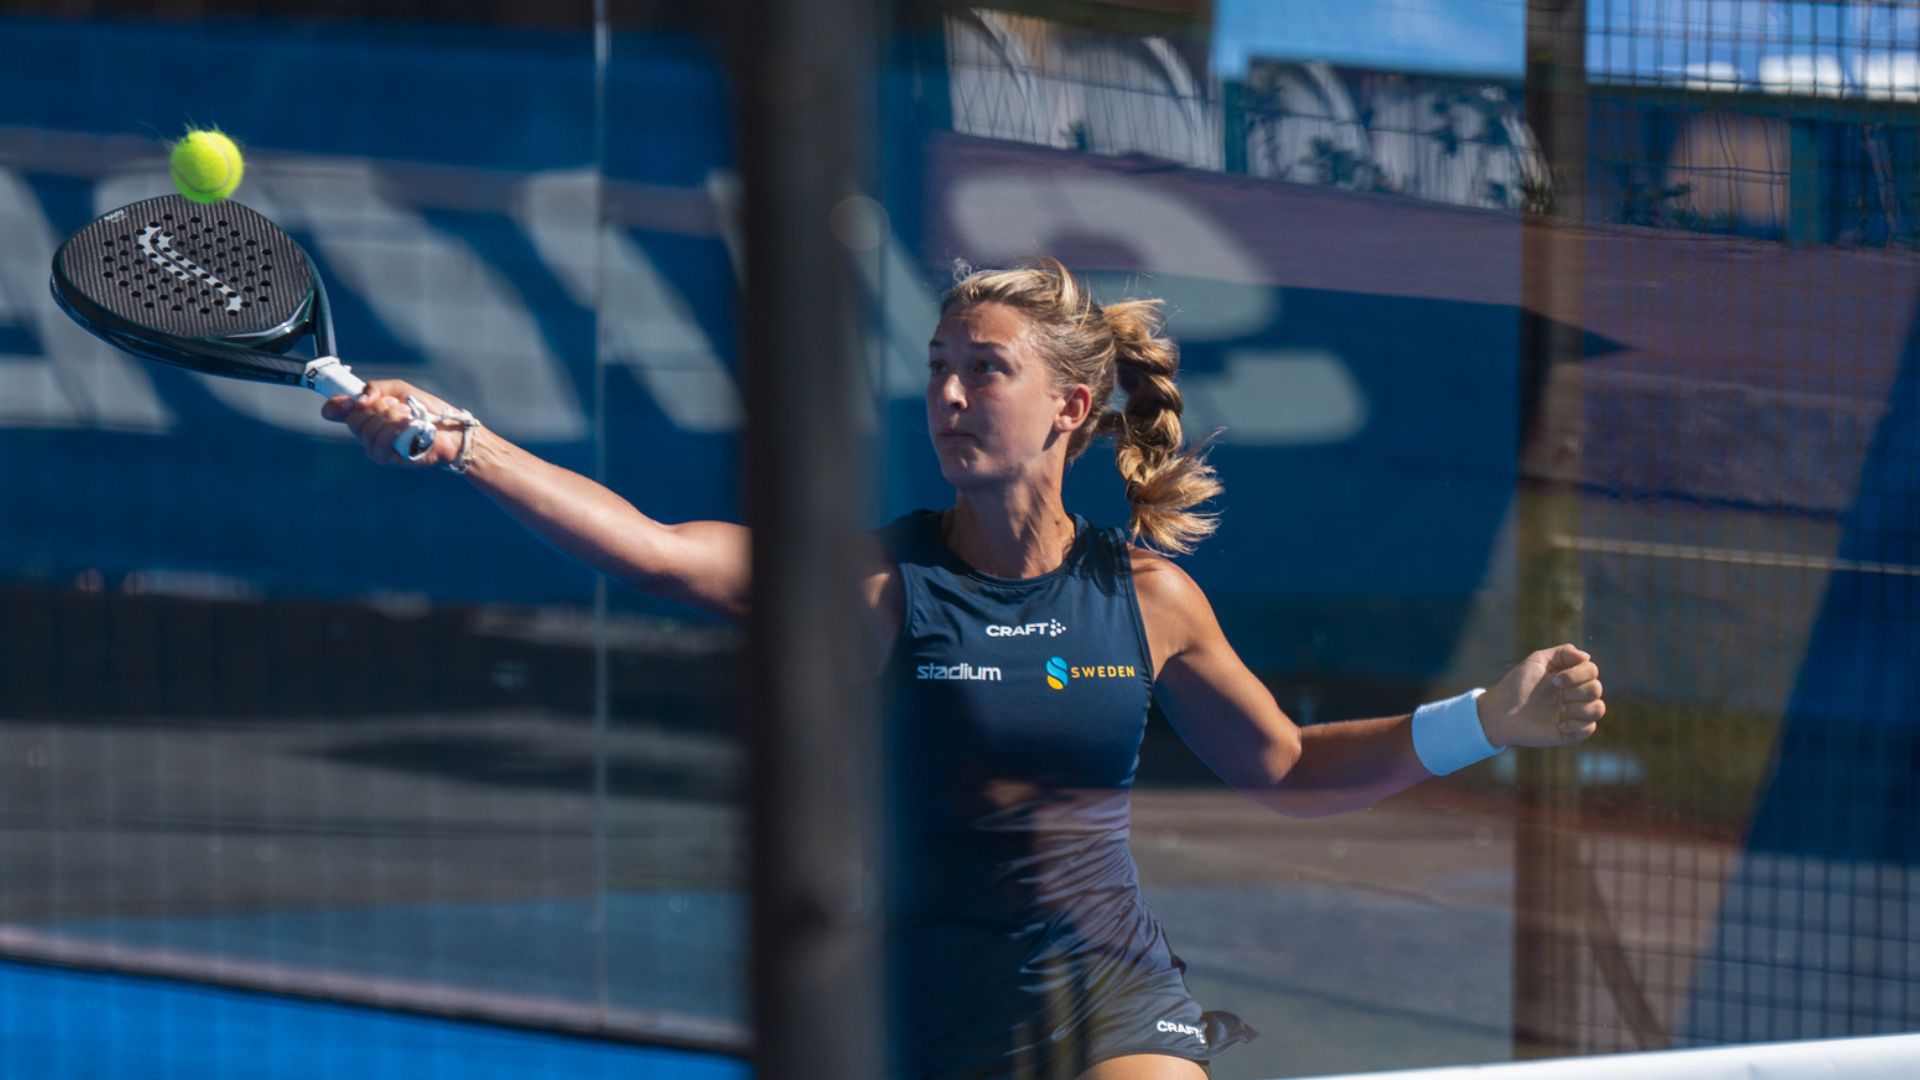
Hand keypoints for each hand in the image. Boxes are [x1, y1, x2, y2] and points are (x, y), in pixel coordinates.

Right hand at [320, 379, 473, 468]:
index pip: (334, 411)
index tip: (350, 402)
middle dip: (377, 409)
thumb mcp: (399, 389)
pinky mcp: (386, 457)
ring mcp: (374, 445)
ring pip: (366, 431)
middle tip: (397, 406)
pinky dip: (393, 431)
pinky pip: (378, 444)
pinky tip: (408, 425)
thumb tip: (359, 400)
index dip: (335, 406)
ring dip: (390, 418)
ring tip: (408, 415)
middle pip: (353, 420)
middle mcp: (366, 430)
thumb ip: (376, 388)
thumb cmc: (425, 409)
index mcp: (365, 412)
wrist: (449, 428)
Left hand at [1476, 643, 1603, 748]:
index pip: (1592, 671)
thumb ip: (1562, 653)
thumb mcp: (1536, 661)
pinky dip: (1577, 725)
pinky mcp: (1570, 732)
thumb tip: (1587, 656)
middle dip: (1577, 690)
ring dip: (1580, 707)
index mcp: (1569, 678)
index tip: (1554, 680)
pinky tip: (1559, 725)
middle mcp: (1574, 695)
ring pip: (1599, 709)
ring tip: (1560, 709)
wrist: (1500, 713)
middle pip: (1596, 688)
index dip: (1577, 674)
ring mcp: (1573, 714)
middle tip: (1555, 693)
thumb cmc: (1515, 685)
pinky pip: (1590, 729)